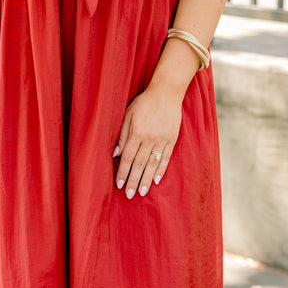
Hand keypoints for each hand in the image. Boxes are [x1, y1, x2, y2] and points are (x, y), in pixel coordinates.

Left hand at [113, 83, 182, 198]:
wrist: (167, 93)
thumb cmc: (144, 103)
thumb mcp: (127, 114)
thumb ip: (121, 135)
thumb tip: (115, 154)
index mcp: (137, 133)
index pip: (128, 158)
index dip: (123, 172)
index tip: (119, 185)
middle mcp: (149, 139)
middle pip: (139, 164)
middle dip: (134, 181)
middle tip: (130, 195)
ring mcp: (162, 140)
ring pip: (152, 164)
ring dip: (147, 179)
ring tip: (142, 192)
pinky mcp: (172, 139)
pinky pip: (165, 158)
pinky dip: (161, 170)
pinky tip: (156, 180)